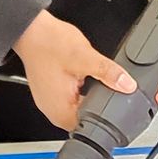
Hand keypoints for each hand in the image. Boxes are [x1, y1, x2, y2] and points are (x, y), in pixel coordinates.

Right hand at [13, 10, 135, 131]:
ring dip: (86, 95)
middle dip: (95, 103)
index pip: (88, 127)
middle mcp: (51, 109)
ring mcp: (48, 101)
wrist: (30, 30)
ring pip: (76, 107)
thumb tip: (127, 84)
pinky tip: (78, 75)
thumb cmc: (49, 44)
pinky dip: (76, 89)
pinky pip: (68, 97)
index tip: (109, 101)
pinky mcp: (48, 91)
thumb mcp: (85, 57)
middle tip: (97, 84)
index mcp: (60, 109)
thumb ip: (108, 72)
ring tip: (85, 77)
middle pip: (83, 118)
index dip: (103, 115)